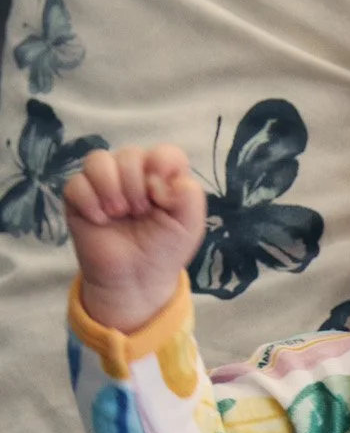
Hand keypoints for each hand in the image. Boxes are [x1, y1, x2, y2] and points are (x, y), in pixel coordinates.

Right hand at [64, 145, 206, 332]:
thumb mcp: (189, 226)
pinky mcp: (79, 198)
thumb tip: (164, 178)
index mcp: (160, 177)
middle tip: (139, 212)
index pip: (164, 152)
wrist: (136, 280)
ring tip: (118, 214)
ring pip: (98, 160)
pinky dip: (89, 201)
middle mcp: (131, 175)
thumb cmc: (163, 250)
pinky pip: (75, 183)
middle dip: (135, 184)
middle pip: (129, 154)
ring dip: (110, 187)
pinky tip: (100, 221)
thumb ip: (190, 196)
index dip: (162, 166)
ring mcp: (103, 184)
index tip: (161, 194)